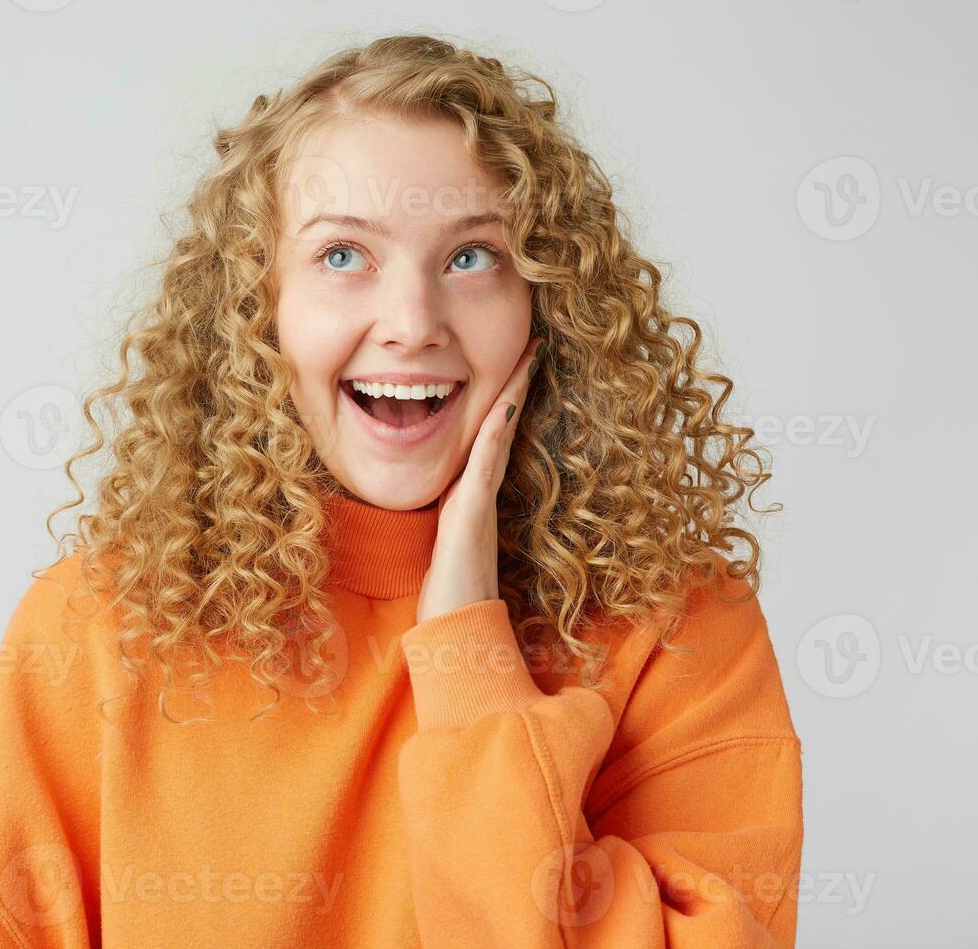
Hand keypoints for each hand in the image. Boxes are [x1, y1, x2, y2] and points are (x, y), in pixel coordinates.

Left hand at [415, 335, 544, 625]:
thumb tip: (447, 505)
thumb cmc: (448, 598)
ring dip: (511, 397)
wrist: (454, 633)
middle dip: (515, 385)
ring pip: (497, 439)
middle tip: (533, 344)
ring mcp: (478, 504)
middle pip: (501, 428)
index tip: (517, 362)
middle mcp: (480, 495)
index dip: (503, 399)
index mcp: (471, 497)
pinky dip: (494, 435)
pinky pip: (484, 467)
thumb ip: (449, 521)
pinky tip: (501, 408)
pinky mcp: (470, 517)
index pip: (490, 437)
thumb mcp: (445, 546)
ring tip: (526, 358)